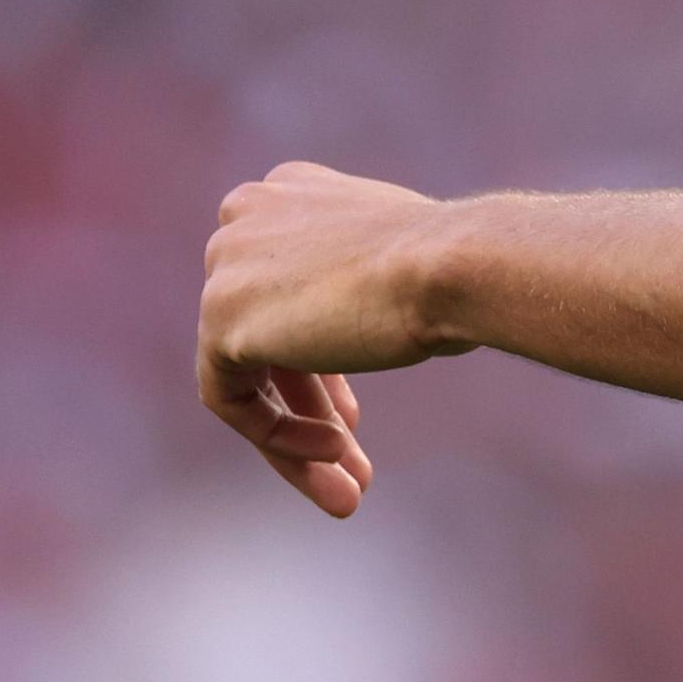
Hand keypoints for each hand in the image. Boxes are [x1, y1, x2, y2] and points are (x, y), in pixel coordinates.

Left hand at [196, 161, 449, 517]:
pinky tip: (334, 459)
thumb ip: (369, 280)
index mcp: (291, 190)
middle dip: (314, 405)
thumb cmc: (463, 267)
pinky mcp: (219, 321)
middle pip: (267, 332)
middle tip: (354, 459)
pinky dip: (278, 438)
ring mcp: (224, 268)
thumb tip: (373, 324)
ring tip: (351, 491)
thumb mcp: (413, 259)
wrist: (455, 268)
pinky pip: (232, 400)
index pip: (288, 284)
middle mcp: (244, 217)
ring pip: (249, 375)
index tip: (355, 409)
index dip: (321, 356)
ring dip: (300, 437)